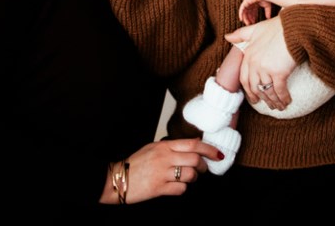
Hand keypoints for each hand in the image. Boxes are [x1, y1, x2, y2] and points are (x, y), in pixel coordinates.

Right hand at [106, 138, 221, 203]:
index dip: (209, 149)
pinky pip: (180, 189)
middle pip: (195, 159)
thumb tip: (193, 145)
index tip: (217, 154)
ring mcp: (161, 173)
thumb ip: (172, 147)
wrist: (117, 178)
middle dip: (204, 166)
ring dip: (193, 178)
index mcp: (164, 146)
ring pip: (190, 175)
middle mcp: (164, 158)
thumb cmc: (135, 163)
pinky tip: (176, 187)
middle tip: (203, 169)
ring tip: (188, 178)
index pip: (193, 144)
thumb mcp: (153, 148)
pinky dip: (182, 189)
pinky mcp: (159, 188)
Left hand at [225, 16, 295, 110]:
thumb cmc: (277, 27)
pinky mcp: (279, 73)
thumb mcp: (256, 29)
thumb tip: (227, 37)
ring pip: (267, 91)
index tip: (253, 97)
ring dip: (273, 101)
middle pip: (255, 87)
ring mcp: (265, 69)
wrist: (294, 27)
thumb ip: (241, 34)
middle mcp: (255, 64)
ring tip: (279, 107)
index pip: (244, 78)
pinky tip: (287, 102)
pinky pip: (279, 91)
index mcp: (249, 55)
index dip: (248, 90)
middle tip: (267, 105)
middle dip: (261, 98)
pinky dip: (283, 98)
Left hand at [238, 0, 272, 24]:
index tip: (254, 22)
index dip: (253, 17)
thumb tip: (268, 18)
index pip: (253, 11)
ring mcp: (248, 2)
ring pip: (244, 11)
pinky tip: (241, 19)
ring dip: (245, 17)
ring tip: (247, 23)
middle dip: (249, 18)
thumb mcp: (267, 6)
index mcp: (256, 3)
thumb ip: (267, 12)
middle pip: (248, 12)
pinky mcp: (245, 2)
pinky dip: (241, 14)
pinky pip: (241, 9)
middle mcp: (251, 3)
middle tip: (250, 24)